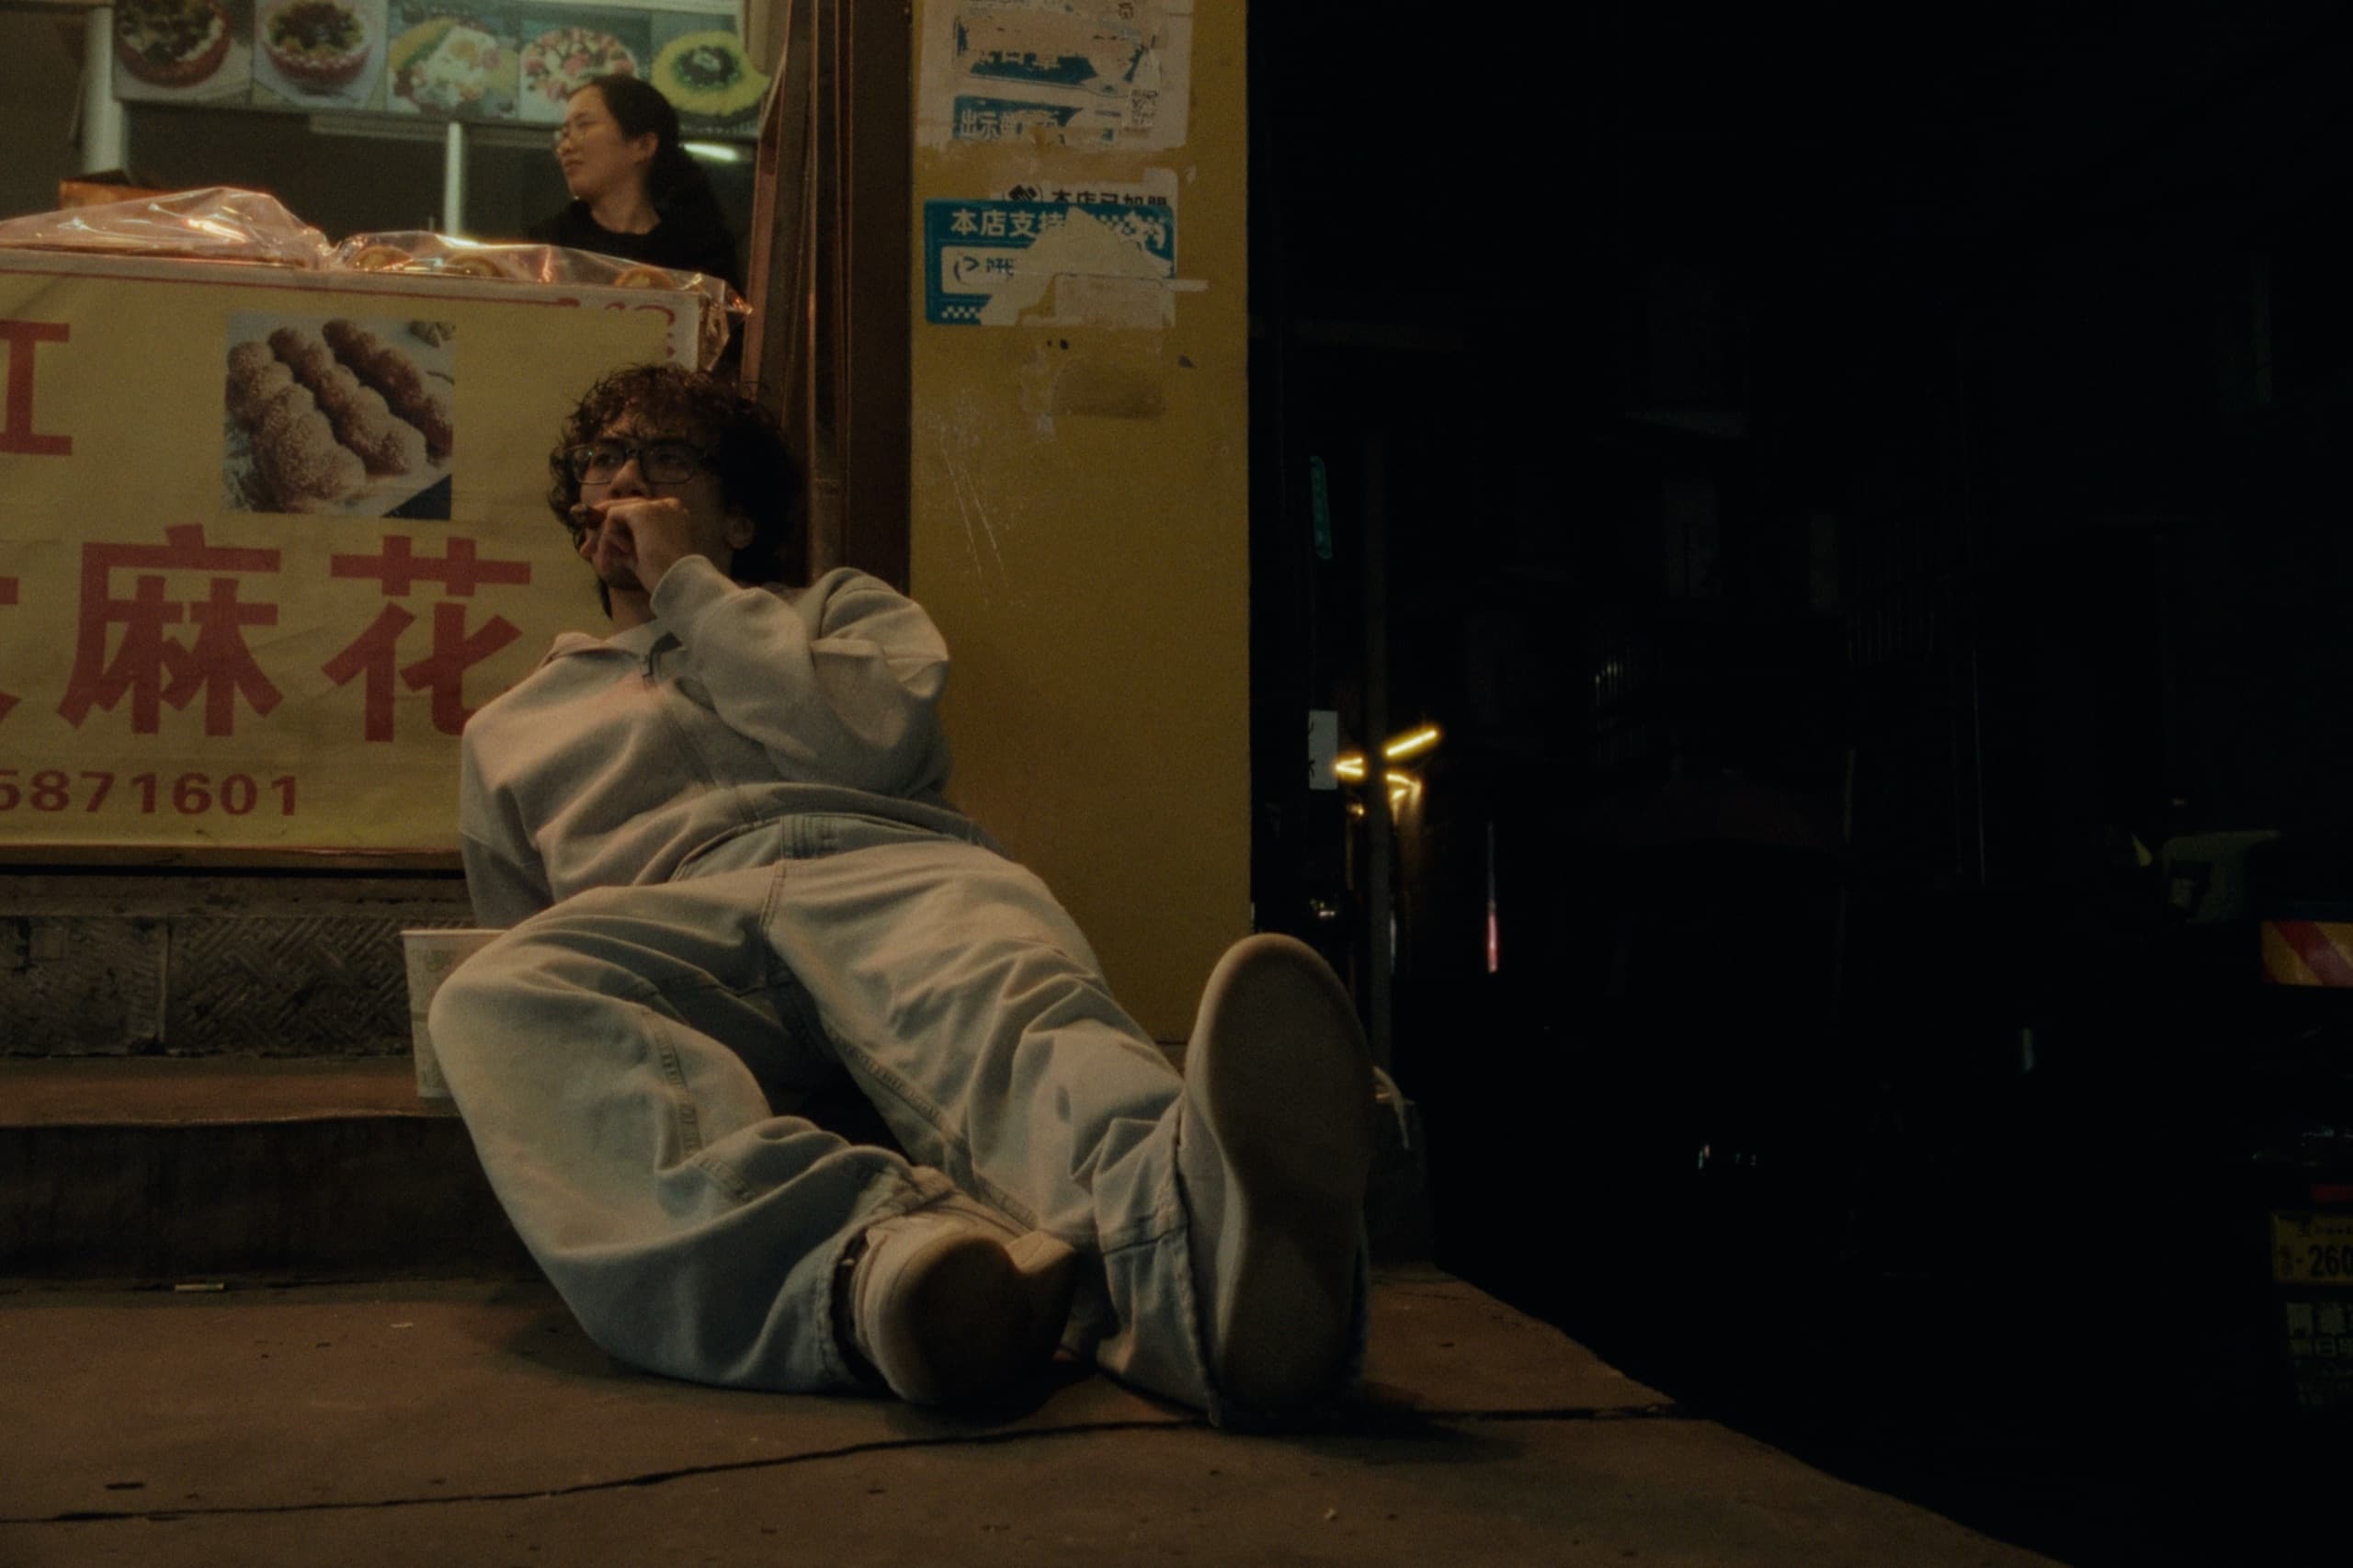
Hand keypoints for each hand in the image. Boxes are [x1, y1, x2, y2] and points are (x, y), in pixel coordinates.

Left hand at [570, 495, 708, 589]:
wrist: (679, 583)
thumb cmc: (667, 576)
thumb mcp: (644, 559)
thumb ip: (627, 547)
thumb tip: (606, 545)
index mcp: (673, 516)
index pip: (636, 516)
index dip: (615, 530)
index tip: (600, 549)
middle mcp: (666, 505)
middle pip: (624, 513)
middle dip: (601, 532)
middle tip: (585, 552)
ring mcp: (654, 506)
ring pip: (615, 515)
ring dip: (602, 539)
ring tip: (601, 563)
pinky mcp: (640, 511)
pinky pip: (611, 519)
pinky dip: (605, 539)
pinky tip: (610, 559)